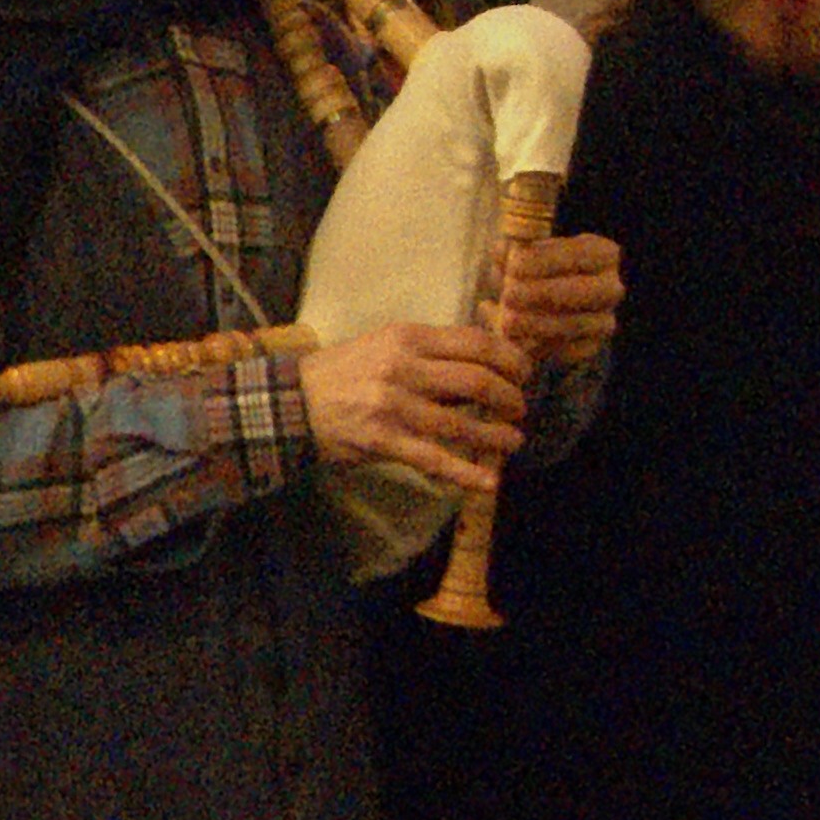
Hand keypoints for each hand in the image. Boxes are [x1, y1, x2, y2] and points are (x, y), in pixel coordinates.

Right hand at [304, 318, 528, 499]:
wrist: (295, 401)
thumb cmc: (346, 370)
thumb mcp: (386, 343)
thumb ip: (430, 350)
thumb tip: (484, 362)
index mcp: (408, 337)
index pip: (475, 342)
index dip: (510, 358)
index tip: (524, 372)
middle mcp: (404, 368)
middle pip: (476, 380)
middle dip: (509, 396)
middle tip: (520, 407)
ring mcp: (394, 406)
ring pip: (460, 423)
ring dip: (496, 435)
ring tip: (514, 440)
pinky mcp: (384, 441)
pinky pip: (434, 459)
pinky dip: (465, 473)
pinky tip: (488, 482)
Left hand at [494, 230, 622, 370]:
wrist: (530, 303)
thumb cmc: (527, 267)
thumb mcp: (521, 247)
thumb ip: (517, 238)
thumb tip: (514, 239)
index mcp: (602, 253)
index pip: (577, 254)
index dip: (544, 260)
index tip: (512, 265)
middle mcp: (610, 288)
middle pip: (581, 291)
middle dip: (543, 293)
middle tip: (508, 296)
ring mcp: (604, 320)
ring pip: (576, 325)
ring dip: (538, 324)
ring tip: (506, 321)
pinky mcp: (591, 347)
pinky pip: (570, 351)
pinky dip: (542, 348)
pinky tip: (517, 342)